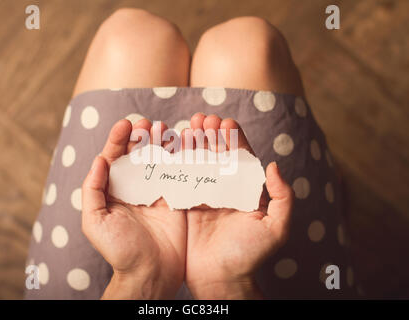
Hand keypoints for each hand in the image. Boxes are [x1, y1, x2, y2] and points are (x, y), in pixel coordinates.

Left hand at [82, 119, 185, 298]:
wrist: (150, 272)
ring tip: (163, 128)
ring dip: (160, 141)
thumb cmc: (119, 250)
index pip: (114, 158)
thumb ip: (92, 190)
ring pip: (158, 158)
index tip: (125, 124)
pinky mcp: (176, 196)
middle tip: (147, 123)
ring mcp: (156, 190)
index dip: (118, 139)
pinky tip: (182, 144)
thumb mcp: (95, 221)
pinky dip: (180, 156)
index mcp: (113, 190)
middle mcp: (134, 187)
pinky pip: (177, 172)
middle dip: (141, 135)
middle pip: (137, 153)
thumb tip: (99, 159)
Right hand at [185, 113, 293, 298]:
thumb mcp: (276, 229)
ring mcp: (204, 195)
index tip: (225, 123)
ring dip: (194, 142)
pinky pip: (181, 178)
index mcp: (246, 190)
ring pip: (198, 161)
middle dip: (211, 134)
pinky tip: (173, 146)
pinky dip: (177, 161)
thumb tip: (274, 166)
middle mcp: (225, 189)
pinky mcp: (185, 204)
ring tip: (188, 126)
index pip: (241, 157)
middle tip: (203, 119)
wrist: (220, 280)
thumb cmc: (250, 256)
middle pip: (217, 154)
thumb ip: (282, 198)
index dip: (234, 138)